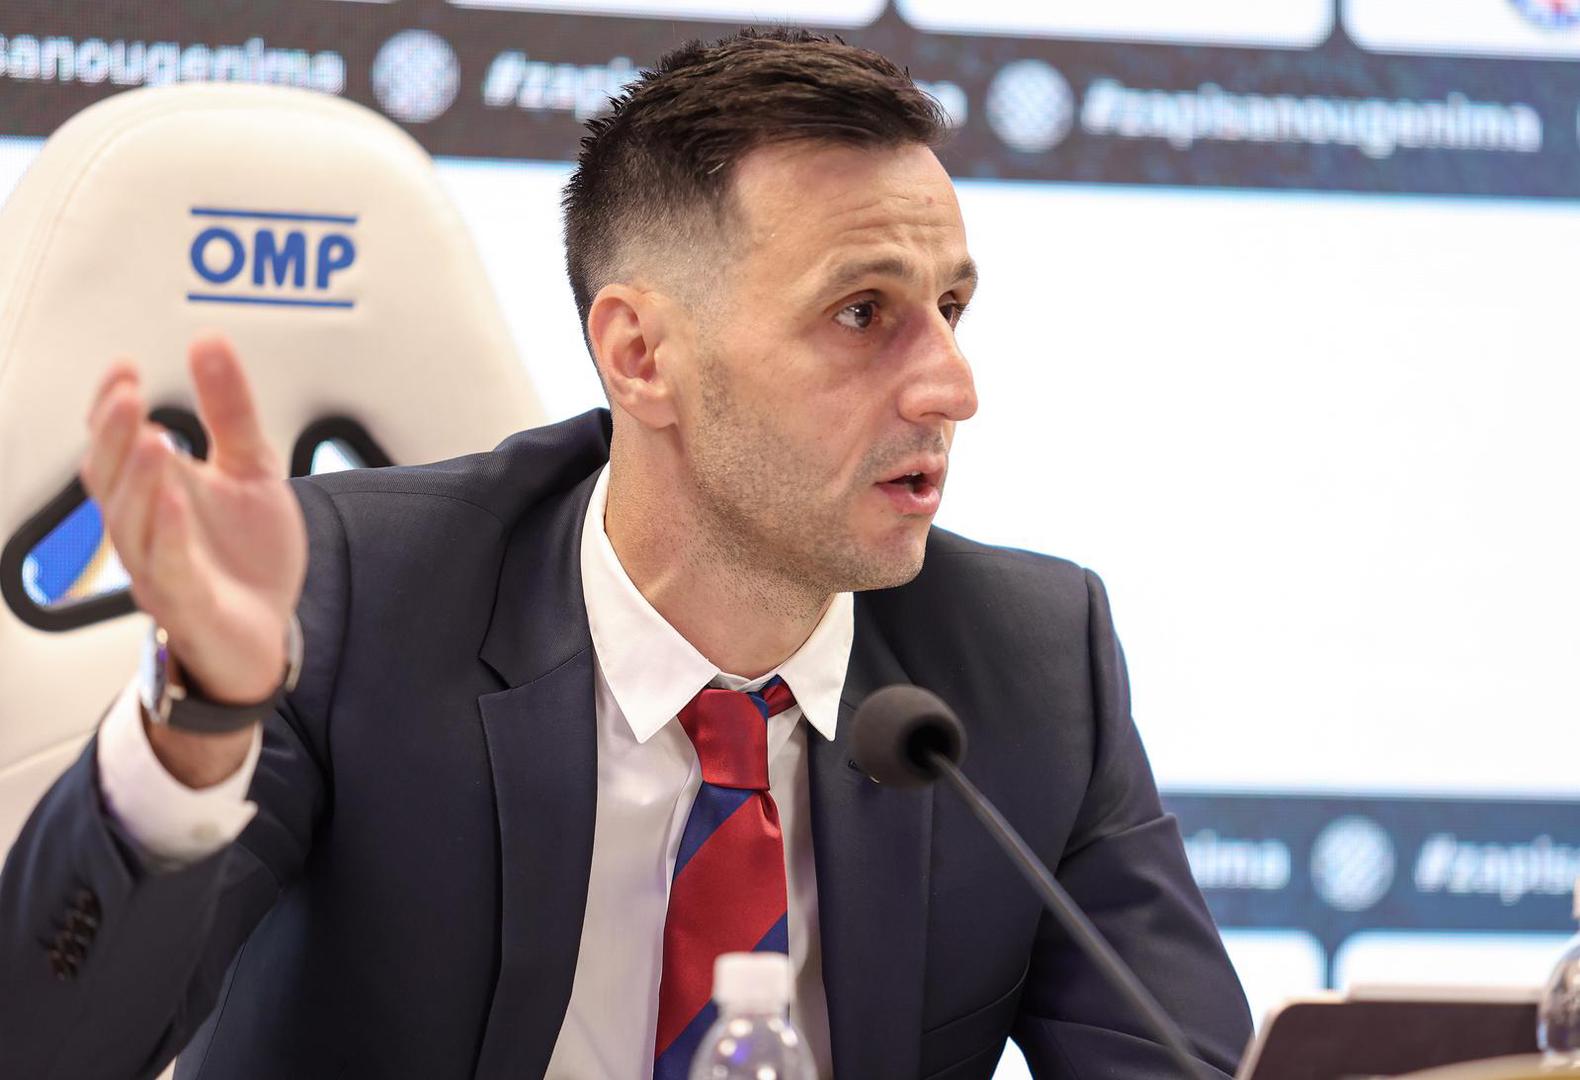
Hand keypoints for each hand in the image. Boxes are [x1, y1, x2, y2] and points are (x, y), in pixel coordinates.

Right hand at [81, 333, 306, 710]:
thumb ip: (231, 409)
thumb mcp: (252, 467)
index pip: (117, 443)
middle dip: (114, 435)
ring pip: (130, 522)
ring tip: (153, 438)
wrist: (270, 631)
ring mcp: (160, 567)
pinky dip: (167, 533)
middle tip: (128, 396)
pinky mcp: (186, 603)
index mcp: (155, 491)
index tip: (125, 370)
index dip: (111, 406)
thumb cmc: (248, 557)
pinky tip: (173, 502)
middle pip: (110, 477)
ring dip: (139, 478)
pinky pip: (166, 568)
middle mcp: (146, 527)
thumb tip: (209, 343)